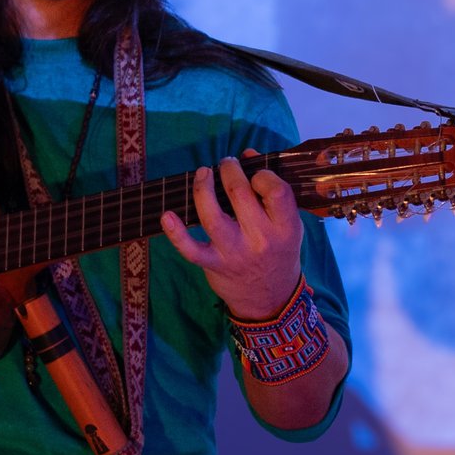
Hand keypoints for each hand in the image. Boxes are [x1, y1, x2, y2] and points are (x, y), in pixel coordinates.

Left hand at [159, 156, 303, 319]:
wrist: (270, 299)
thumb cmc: (279, 253)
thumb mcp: (287, 225)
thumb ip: (271, 192)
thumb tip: (247, 155)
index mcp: (285, 228)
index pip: (275, 190)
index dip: (262, 174)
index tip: (255, 173)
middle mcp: (261, 240)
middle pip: (239, 195)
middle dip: (229, 171)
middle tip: (226, 164)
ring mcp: (235, 253)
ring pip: (212, 216)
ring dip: (203, 189)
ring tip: (203, 173)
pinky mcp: (215, 265)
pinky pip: (191, 249)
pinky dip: (175, 233)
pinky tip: (167, 215)